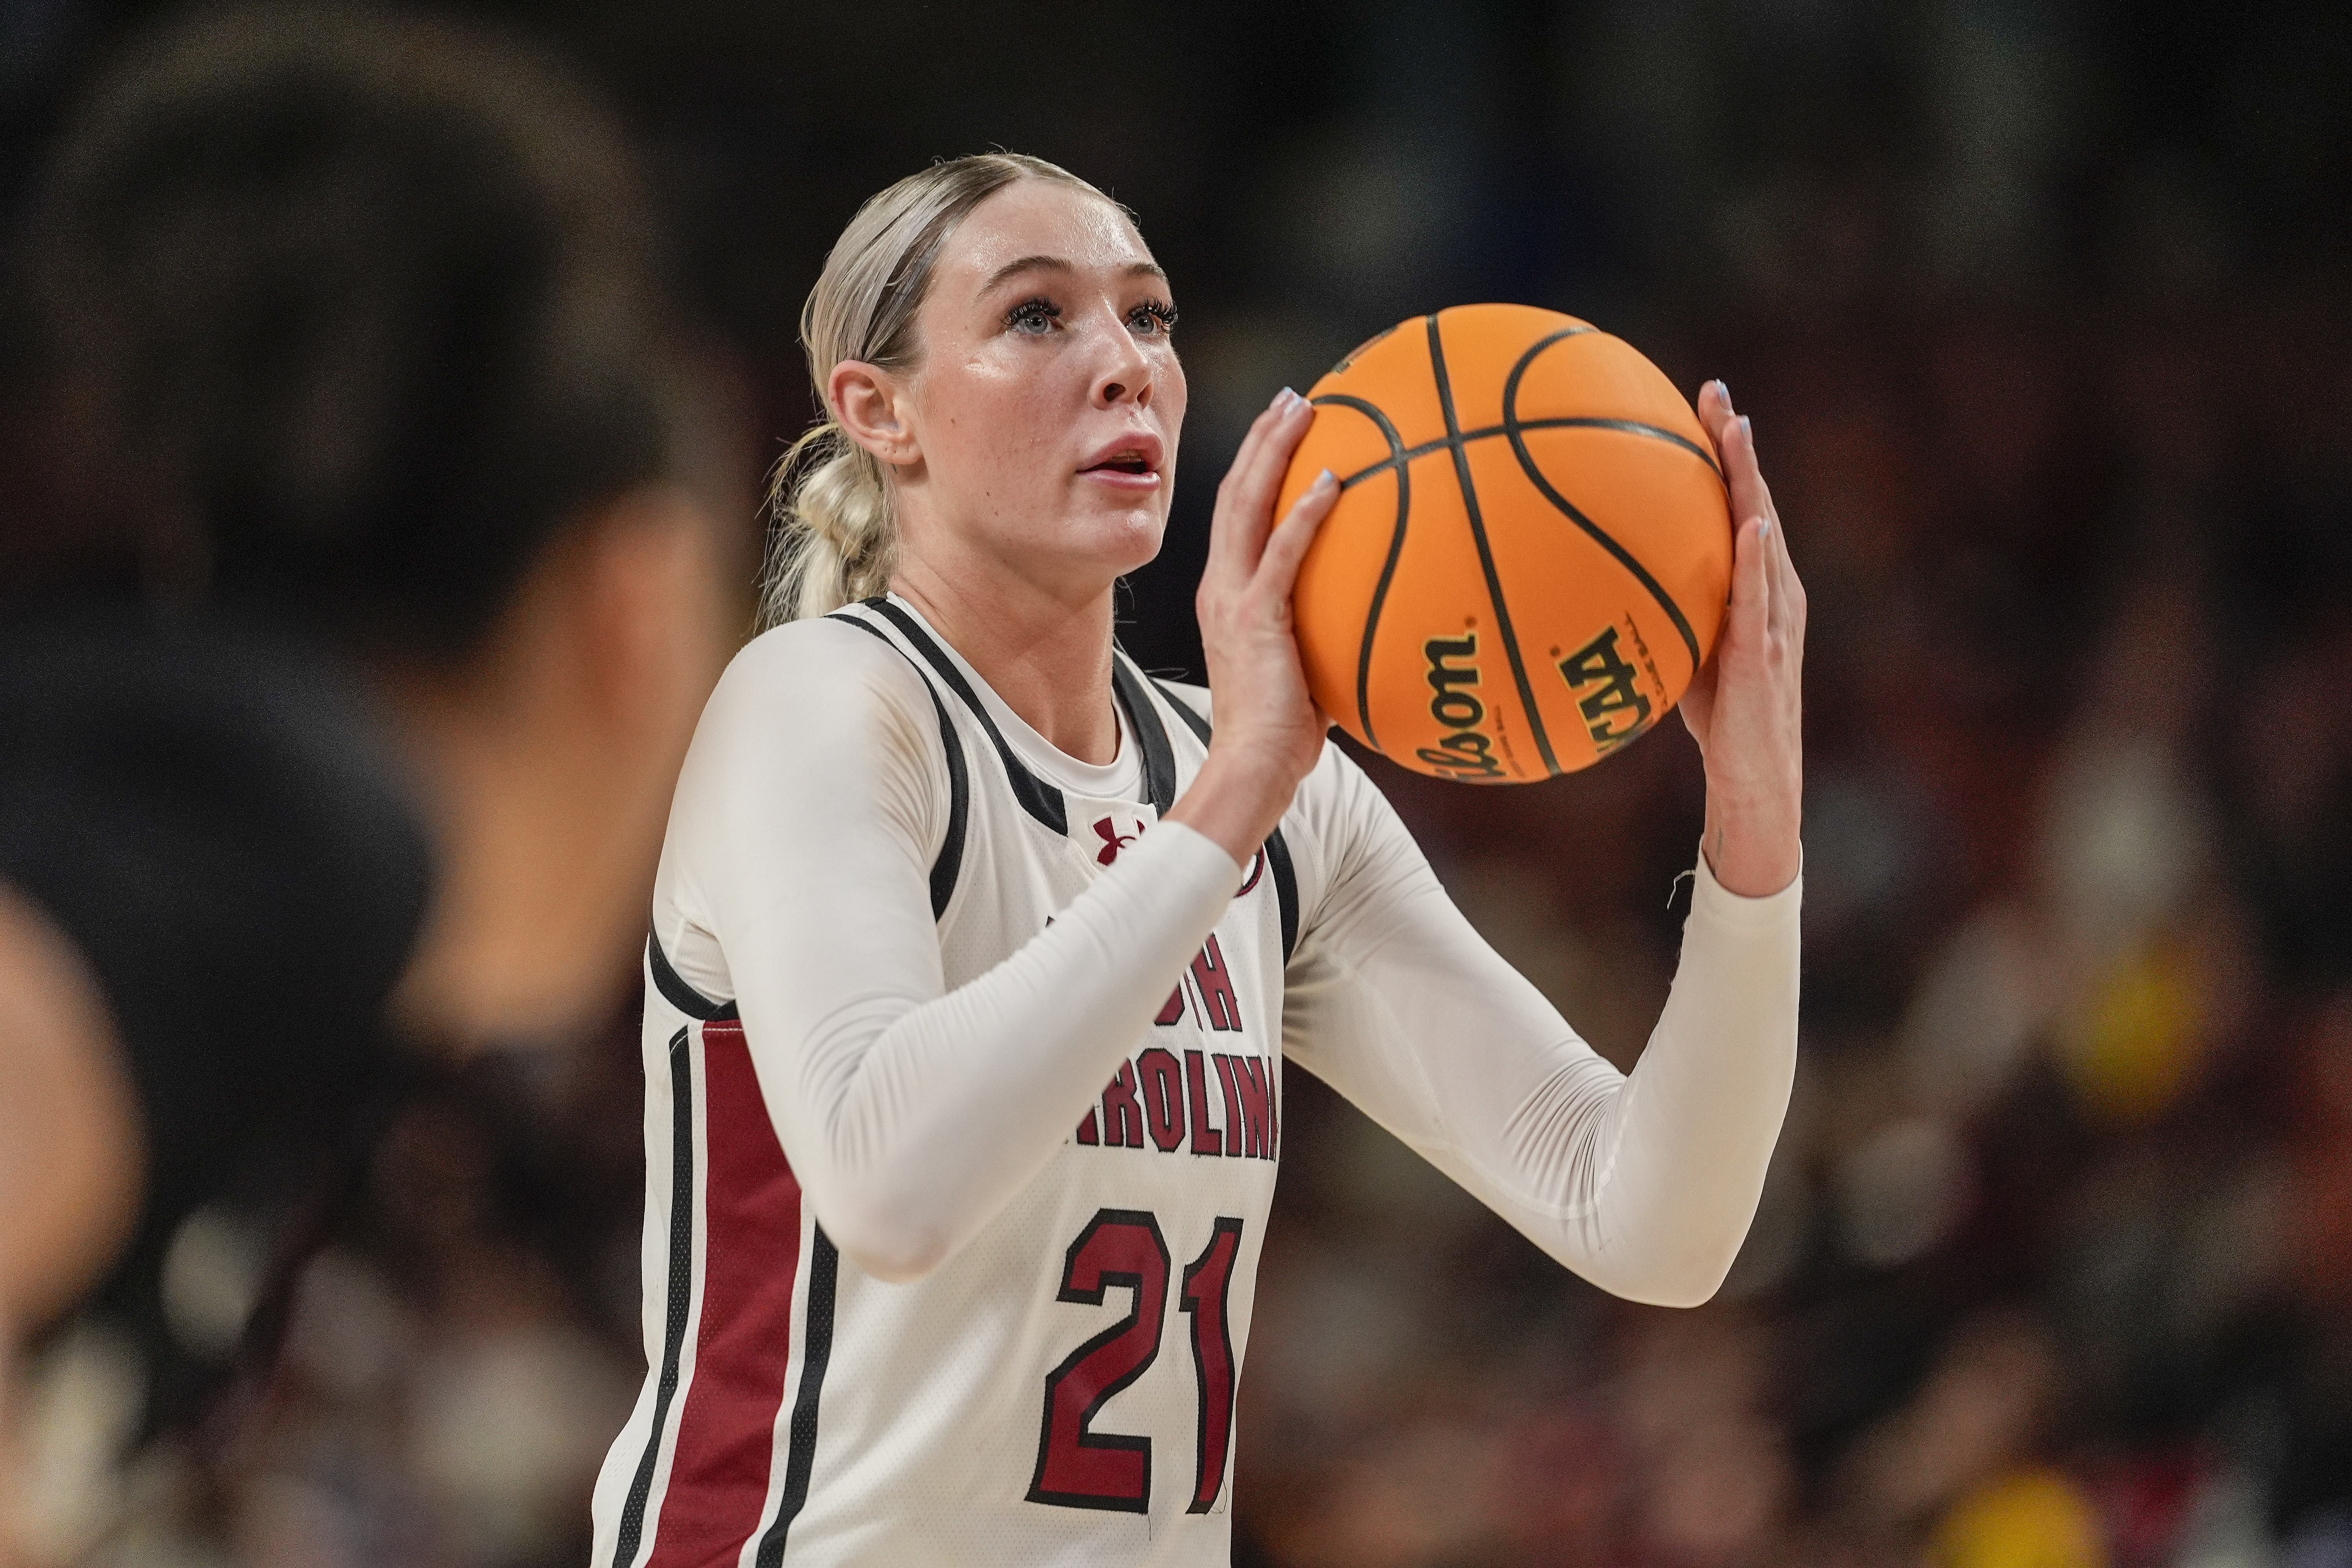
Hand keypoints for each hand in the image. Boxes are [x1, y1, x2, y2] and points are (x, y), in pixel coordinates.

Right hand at [1166, 387, 1340, 867]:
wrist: (1251, 769)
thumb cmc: (1285, 734)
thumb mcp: (1307, 669)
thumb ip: (1328, 634)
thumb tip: (1378, 618)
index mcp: (1228, 595)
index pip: (1238, 516)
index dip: (1258, 467)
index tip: (1286, 428)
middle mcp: (1222, 586)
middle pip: (1236, 493)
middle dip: (1264, 440)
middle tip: (1294, 396)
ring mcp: (1233, 599)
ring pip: (1247, 506)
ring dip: (1274, 452)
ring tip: (1303, 409)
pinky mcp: (1253, 618)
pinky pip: (1282, 552)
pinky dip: (1305, 513)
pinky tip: (1333, 479)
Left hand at [1680, 381, 1804, 897]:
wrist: (1753, 777)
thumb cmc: (1717, 715)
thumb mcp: (1682, 646)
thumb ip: (1660, 607)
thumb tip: (1593, 578)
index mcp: (1755, 586)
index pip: (1739, 506)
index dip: (1725, 454)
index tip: (1704, 402)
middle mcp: (1774, 590)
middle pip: (1756, 502)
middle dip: (1738, 447)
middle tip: (1717, 393)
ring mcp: (1775, 618)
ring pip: (1764, 534)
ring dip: (1751, 482)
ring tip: (1736, 430)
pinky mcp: (1765, 653)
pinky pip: (1760, 597)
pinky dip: (1756, 556)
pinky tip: (1751, 521)